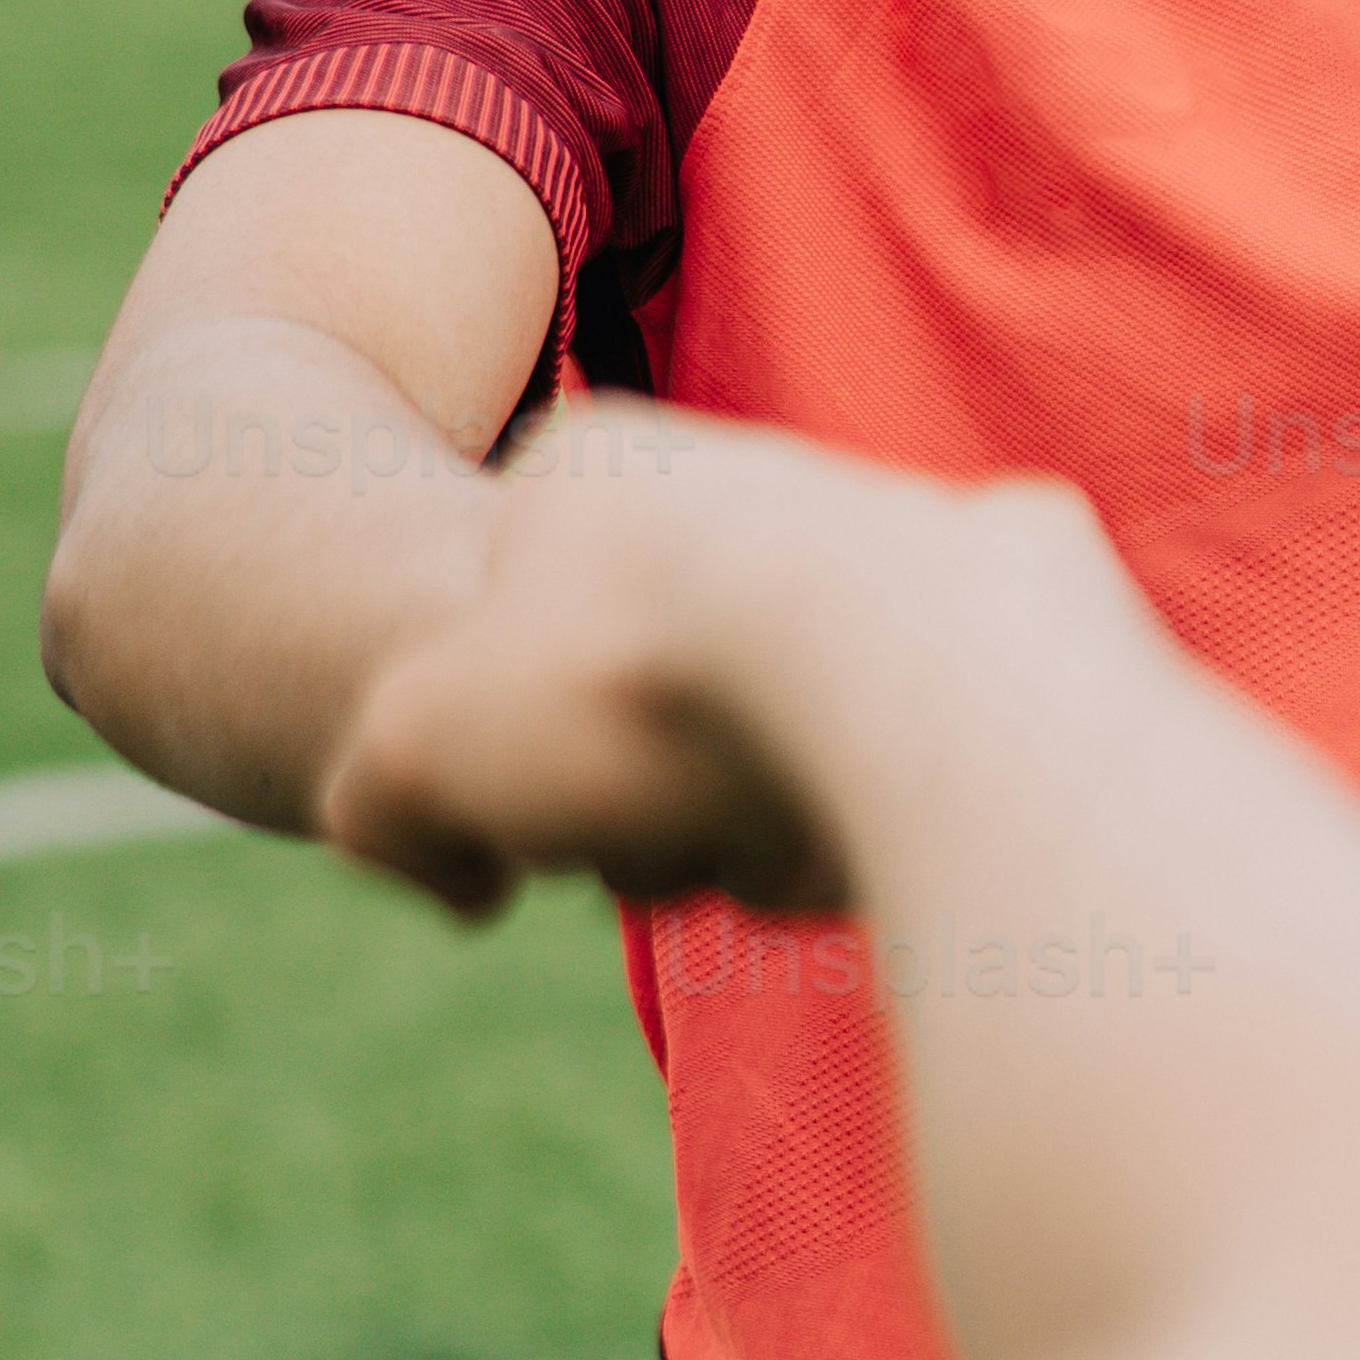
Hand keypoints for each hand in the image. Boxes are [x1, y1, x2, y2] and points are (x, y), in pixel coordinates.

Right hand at [304, 405, 862, 920]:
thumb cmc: (639, 684)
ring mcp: (859, 544)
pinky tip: (857, 824)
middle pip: (630, 719)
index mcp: (584, 473)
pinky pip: (876, 766)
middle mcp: (729, 486)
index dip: (498, 762)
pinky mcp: (975, 622)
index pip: (494, 658)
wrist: (901, 669)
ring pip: (754, 754)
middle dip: (632, 810)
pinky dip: (852, 817)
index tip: (531, 796)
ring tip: (763, 826)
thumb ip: (384, 802)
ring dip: (739, 829)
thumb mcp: (417, 749)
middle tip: (649, 822)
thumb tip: (471, 886)